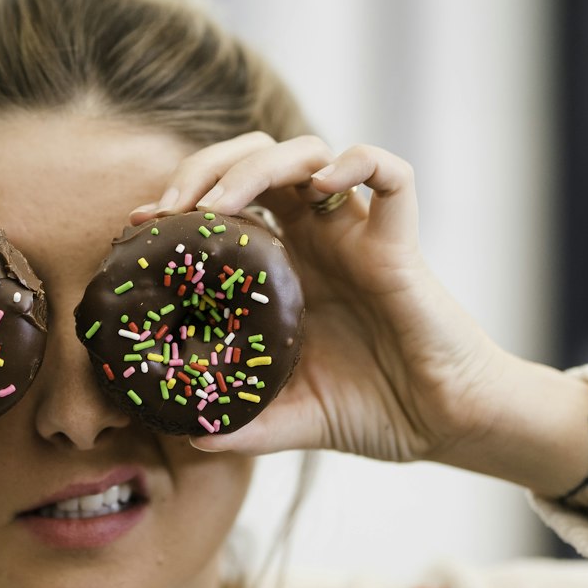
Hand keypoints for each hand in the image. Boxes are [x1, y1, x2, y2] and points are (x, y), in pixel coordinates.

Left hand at [128, 134, 511, 464]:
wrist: (447, 427)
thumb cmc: (377, 411)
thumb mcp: (293, 419)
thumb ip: (244, 424)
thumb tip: (188, 435)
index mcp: (286, 265)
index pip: (225, 200)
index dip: (181, 200)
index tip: (140, 226)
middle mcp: (318, 236)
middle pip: (257, 158)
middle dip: (206, 167)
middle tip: (172, 209)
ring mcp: (358, 233)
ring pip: (309, 152)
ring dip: (257, 164)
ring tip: (221, 205)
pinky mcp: (400, 243)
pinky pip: (391, 174)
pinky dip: (358, 160)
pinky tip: (323, 185)